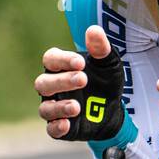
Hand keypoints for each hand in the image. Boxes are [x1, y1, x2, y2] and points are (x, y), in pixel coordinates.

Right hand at [36, 26, 124, 141]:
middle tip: (83, 80)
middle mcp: (52, 87)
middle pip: (43, 83)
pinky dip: (57, 127)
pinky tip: (67, 125)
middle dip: (62, 81)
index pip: (50, 59)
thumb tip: (93, 30)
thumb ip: (101, 48)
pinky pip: (51, 129)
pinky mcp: (61, 127)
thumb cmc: (106, 81)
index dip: (62, 60)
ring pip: (45, 108)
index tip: (80, 62)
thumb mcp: (109, 64)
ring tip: (77, 106)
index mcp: (60, 67)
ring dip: (59, 107)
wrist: (115, 109)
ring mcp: (55, 107)